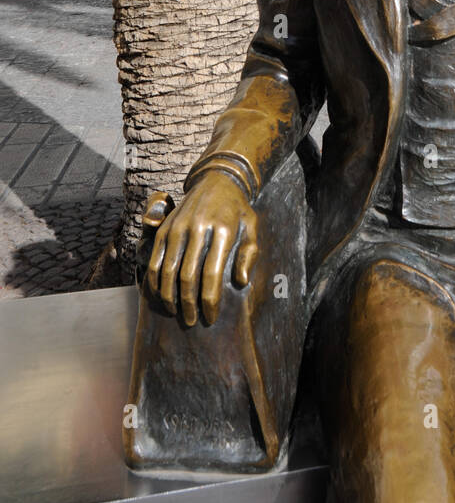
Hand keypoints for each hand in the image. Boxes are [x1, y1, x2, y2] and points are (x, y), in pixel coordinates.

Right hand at [145, 170, 258, 326]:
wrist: (217, 180)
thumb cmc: (237, 210)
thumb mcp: (252, 227)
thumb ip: (249, 254)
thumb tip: (241, 282)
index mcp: (221, 230)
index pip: (212, 273)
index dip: (209, 300)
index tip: (211, 318)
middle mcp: (197, 228)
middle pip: (187, 276)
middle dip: (189, 304)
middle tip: (193, 321)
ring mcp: (178, 227)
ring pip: (167, 271)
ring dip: (169, 297)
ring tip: (176, 313)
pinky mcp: (165, 228)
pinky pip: (155, 260)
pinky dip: (154, 281)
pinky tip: (160, 296)